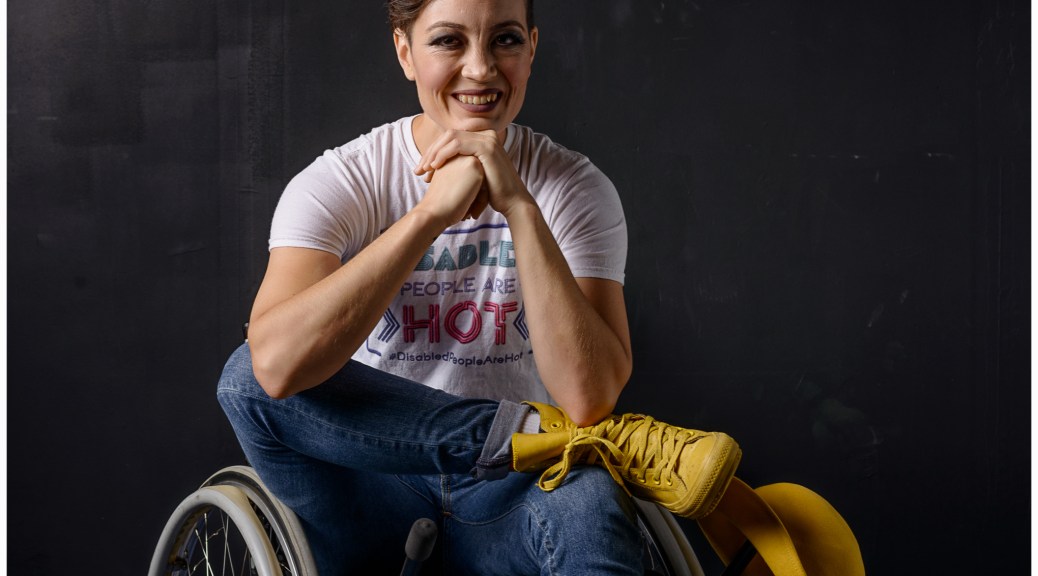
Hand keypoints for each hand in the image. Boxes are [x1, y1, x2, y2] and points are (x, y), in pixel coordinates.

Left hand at [414, 129, 532, 218]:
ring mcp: (488, 139)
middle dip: (430, 152)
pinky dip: (443, 154)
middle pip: (448, 135)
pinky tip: (435, 167)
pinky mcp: (487, 147)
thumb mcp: (474, 174)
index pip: (451, 138)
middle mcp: (486, 134)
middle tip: (418, 170)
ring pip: (450, 137)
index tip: (422, 170)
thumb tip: (439, 164)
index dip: (433, 151)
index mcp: (482, 138)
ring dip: (433, 153)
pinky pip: (457, 145)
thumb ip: (461, 164)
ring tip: (424, 170)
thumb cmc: (492, 193)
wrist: (512, 202)